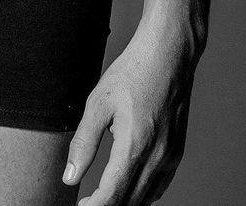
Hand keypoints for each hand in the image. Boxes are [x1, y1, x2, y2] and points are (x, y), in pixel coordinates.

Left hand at [64, 21, 196, 204]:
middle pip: (129, 202)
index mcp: (134, 146)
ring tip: (102, 197)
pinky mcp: (176, 152)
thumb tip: (69, 177)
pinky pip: (159, 186)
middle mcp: (156, 158)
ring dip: (124, 202)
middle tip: (86, 202)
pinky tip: (128, 187)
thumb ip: (84, 143)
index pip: (112, 196)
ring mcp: (170, 157)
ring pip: (146, 198)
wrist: (169, 55)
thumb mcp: (98, 102)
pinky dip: (142, 194)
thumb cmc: (132, 73)